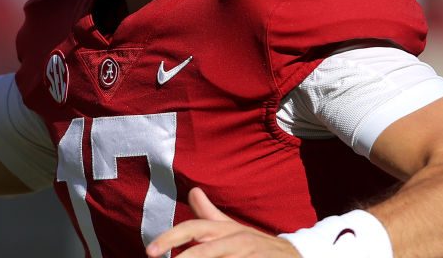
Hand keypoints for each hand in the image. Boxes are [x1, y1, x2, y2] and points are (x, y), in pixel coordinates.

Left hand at [146, 188, 301, 256]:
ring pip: (217, 257)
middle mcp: (236, 240)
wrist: (292, 257)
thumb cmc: (253, 244)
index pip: (193, 228)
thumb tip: (193, 192)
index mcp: (224, 230)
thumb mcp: (231, 228)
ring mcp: (249, 253)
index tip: (150, 251)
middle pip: (205, 250)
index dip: (171, 238)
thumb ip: (209, 214)